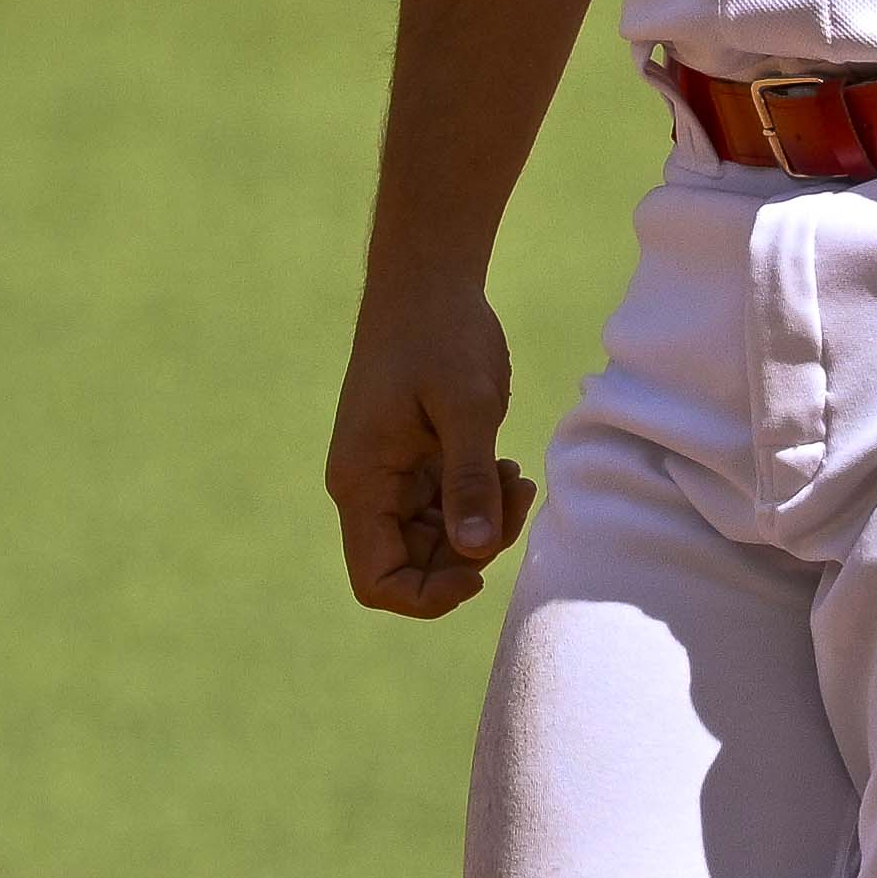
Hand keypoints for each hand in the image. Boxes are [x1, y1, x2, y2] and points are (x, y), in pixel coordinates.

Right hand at [332, 285, 539, 619]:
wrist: (429, 283)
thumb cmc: (441, 335)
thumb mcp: (467, 407)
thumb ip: (470, 480)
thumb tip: (478, 552)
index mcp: (362, 483)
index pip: (376, 581)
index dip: (426, 595)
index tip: (478, 564)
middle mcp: (369, 488)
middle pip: (415, 566)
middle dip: (471, 550)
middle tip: (512, 495)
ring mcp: (394, 477)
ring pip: (440, 540)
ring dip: (485, 522)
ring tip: (514, 473)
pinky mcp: (420, 463)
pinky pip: (450, 509)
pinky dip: (483, 499)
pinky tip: (506, 464)